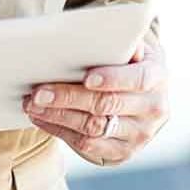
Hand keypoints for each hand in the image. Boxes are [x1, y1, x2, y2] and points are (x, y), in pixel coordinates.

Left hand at [22, 35, 168, 165]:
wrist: (146, 94)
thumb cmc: (130, 62)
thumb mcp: (133, 47)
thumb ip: (121, 42)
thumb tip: (107, 37)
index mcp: (157, 77)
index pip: (137, 79)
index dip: (113, 79)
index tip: (87, 77)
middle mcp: (153, 110)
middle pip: (107, 105)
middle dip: (69, 98)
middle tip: (38, 92)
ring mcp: (139, 135)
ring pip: (94, 128)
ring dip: (58, 116)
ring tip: (32, 104)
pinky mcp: (123, 152)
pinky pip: (89, 145)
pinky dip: (61, 131)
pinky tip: (41, 118)